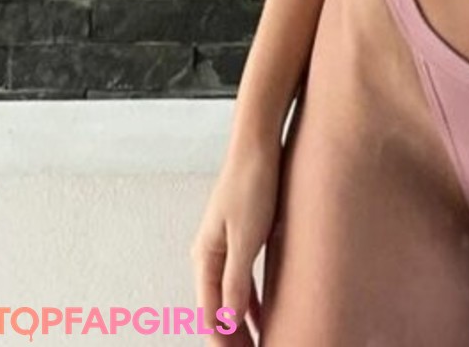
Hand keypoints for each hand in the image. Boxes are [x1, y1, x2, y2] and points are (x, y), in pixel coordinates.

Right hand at [190, 132, 281, 343]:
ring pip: (230, 297)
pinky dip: (251, 302)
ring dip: (241, 324)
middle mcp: (210, 254)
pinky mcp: (242, 236)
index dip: (223, 342)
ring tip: (258, 345)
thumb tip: (227, 321)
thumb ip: (235, 281)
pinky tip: (264, 316)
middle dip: (230, 338)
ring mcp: (225, 245)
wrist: (259, 143)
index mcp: (205, 257)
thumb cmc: (252, 184)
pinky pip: (243, 280)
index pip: (210, 314)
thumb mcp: (246, 238)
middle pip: (217, 309)